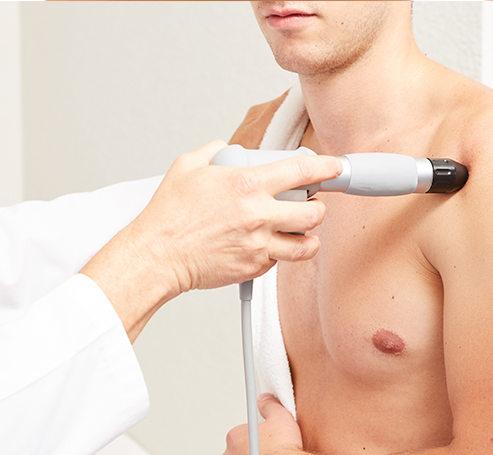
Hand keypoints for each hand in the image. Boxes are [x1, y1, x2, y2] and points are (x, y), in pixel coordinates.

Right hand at [136, 140, 339, 292]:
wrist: (158, 255)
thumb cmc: (169, 215)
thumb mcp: (187, 166)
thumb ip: (213, 151)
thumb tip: (226, 149)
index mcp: (247, 184)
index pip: (301, 171)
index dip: (325, 167)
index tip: (335, 167)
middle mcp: (258, 215)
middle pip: (314, 212)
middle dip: (318, 207)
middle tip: (311, 204)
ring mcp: (258, 245)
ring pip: (307, 245)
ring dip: (309, 236)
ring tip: (301, 231)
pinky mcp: (253, 267)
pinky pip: (280, 261)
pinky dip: (280, 253)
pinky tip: (268, 245)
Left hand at [220, 394, 304, 454]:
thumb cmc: (282, 451)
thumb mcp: (280, 417)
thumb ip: (269, 406)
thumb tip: (264, 400)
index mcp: (234, 436)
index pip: (241, 434)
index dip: (256, 437)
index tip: (265, 441)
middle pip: (239, 451)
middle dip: (251, 452)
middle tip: (267, 453)